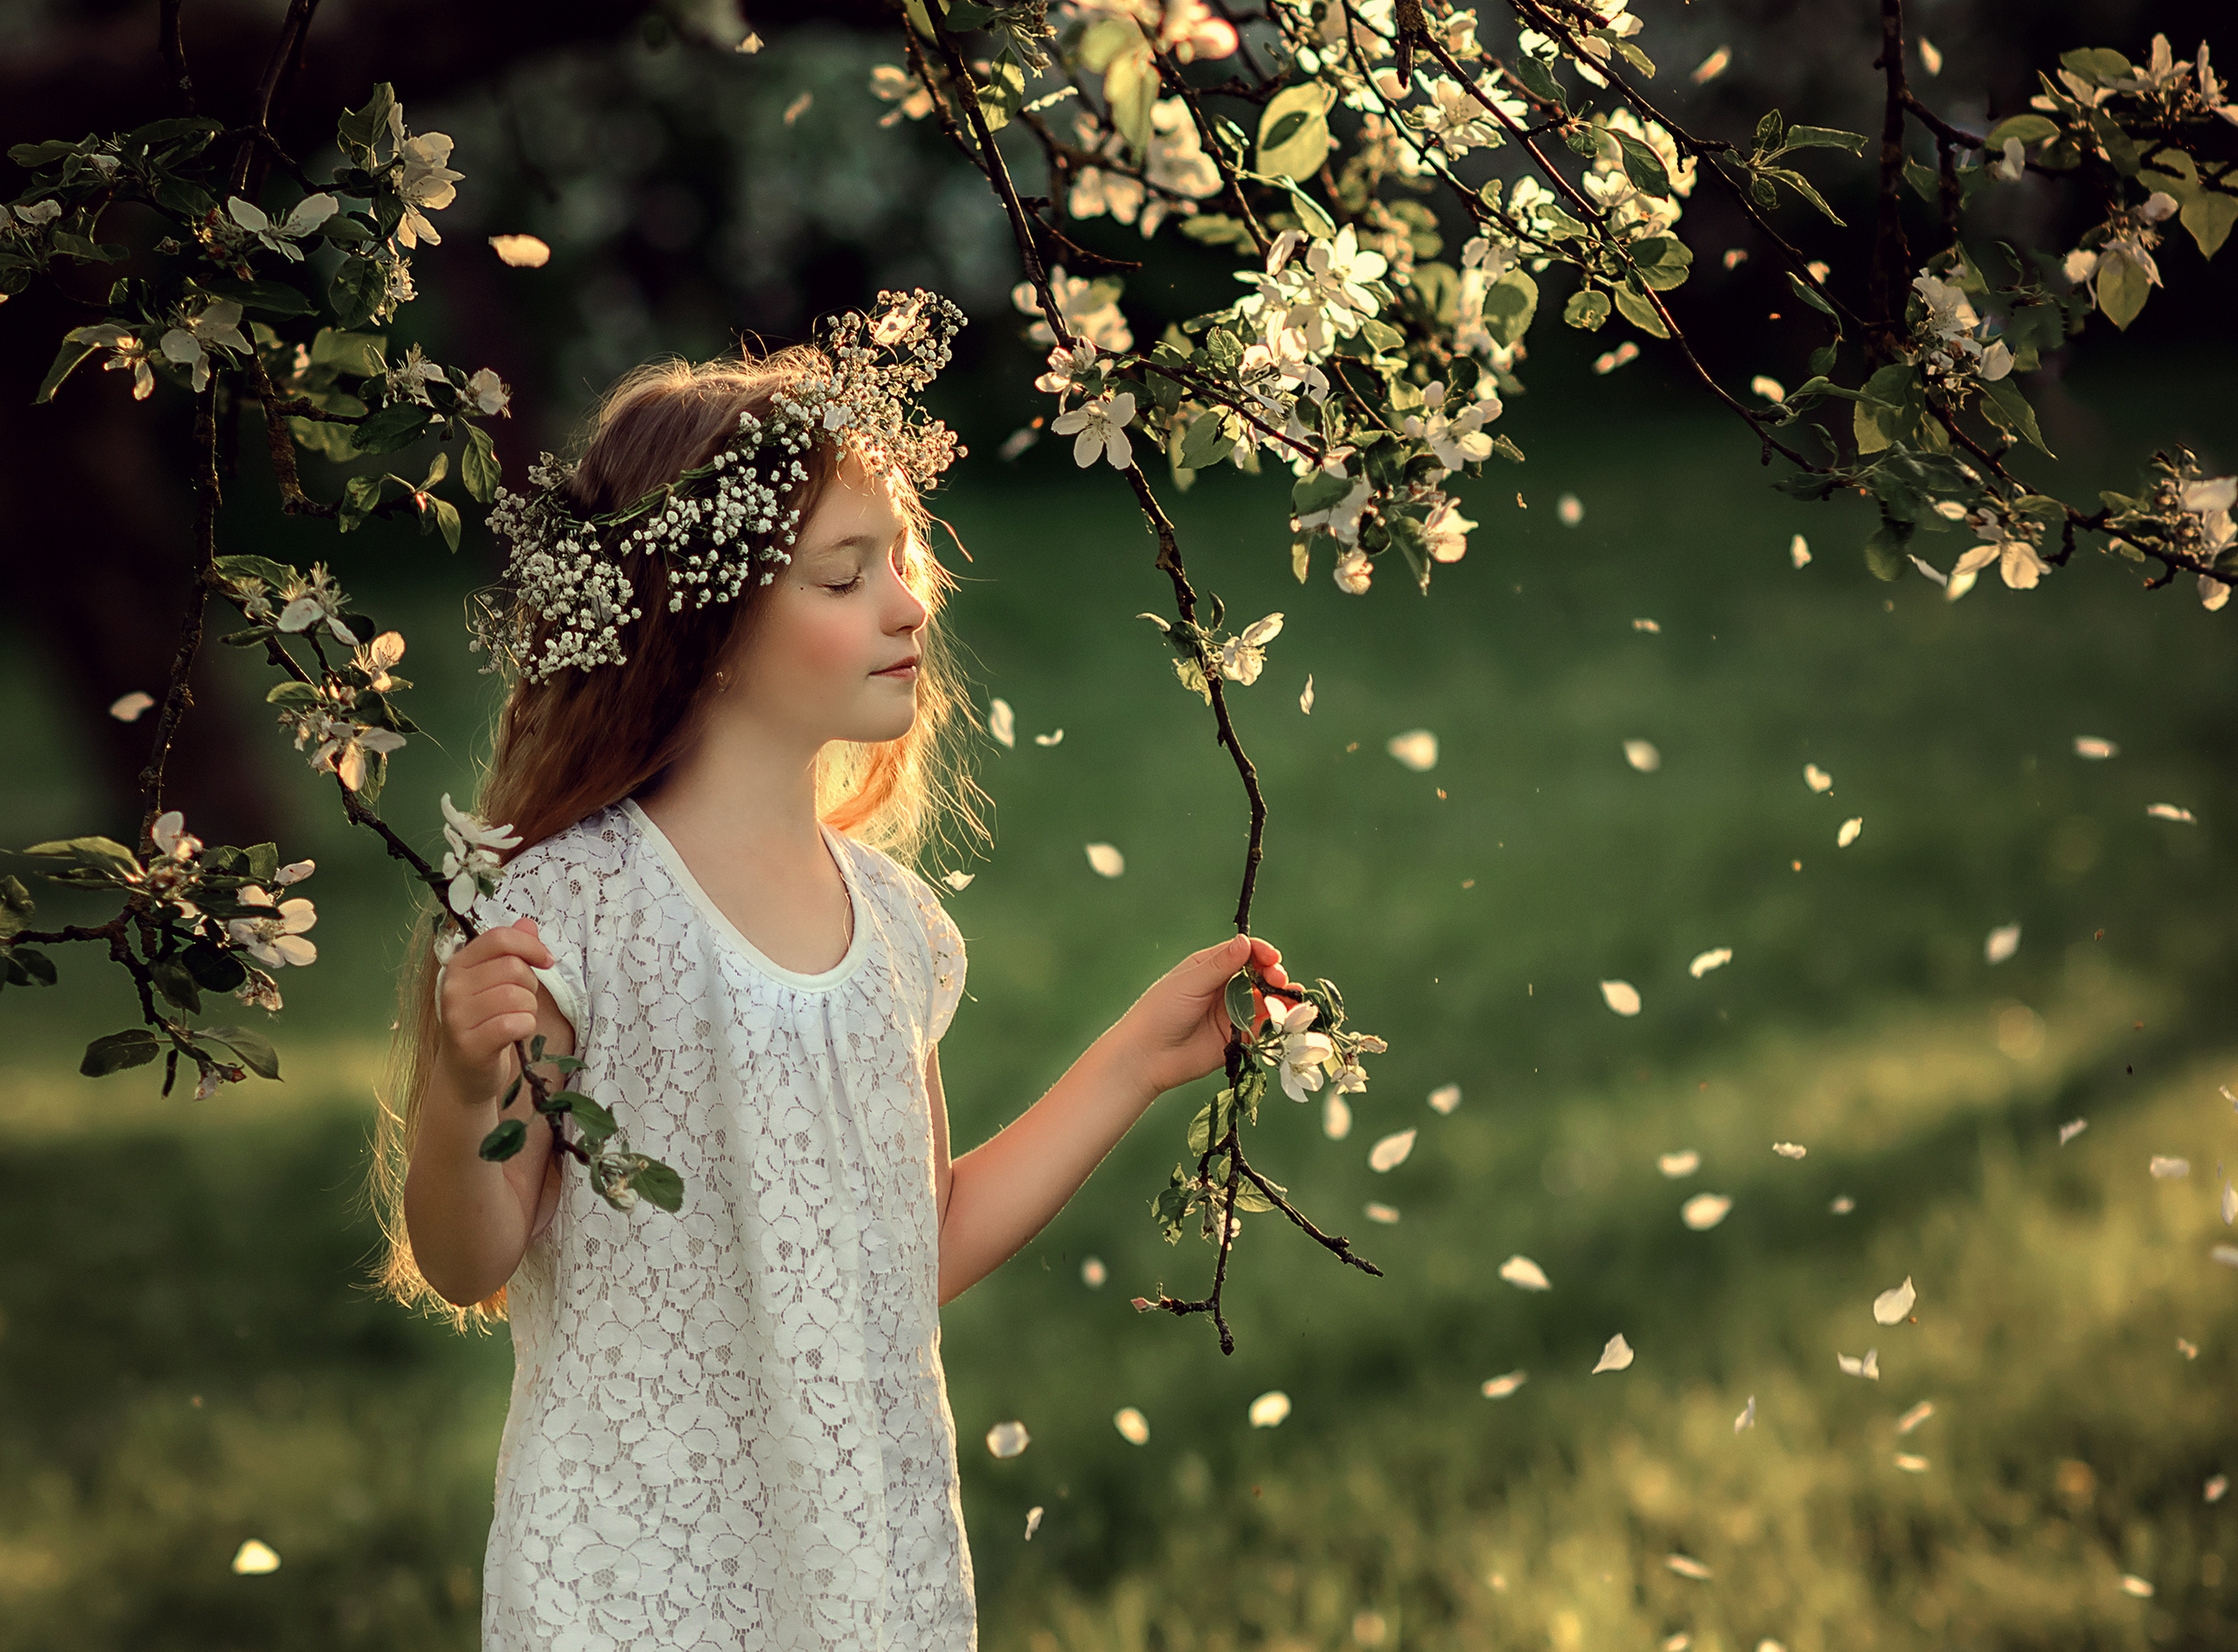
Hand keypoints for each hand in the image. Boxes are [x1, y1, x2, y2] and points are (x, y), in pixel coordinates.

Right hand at [433, 916, 551, 1104]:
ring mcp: (457, 1016)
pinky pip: (515, 1023)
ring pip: (517, 996)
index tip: (546, 960)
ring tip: (517, 1019)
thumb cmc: (487, 1022)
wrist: (465, 1072)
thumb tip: (528, 923)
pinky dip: (526, 1027)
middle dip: (531, 985)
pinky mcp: (469, 1043)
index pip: (499, 938)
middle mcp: (452, 987)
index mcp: (459, 964)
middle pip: (513, 967)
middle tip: (522, 1001)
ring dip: (529, 1008)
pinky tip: (516, 1033)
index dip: (530, 946)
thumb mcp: (497, 983)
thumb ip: (511, 952)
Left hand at [1115, 934, 1290, 1099]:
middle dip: (1273, 975)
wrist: (1147, 1057)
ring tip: (1293, 1000)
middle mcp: (1224, 988)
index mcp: (1209, 967)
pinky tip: (1289, 1020)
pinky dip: (1278, 1023)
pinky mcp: (1238, 1038)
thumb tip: (1245, 941)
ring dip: (1281, 999)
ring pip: (1265, 1001)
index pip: (1243, 953)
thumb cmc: (1160, 1012)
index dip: (1261, 953)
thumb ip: (1220, 965)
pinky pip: (1262, 1027)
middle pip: (1258, 976)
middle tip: (1280, 981)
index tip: (1273, 958)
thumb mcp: (1189, 982)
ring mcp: (1232, 1013)